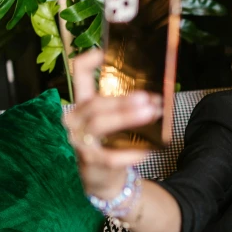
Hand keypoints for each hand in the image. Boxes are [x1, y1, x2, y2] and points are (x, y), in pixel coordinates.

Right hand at [63, 50, 162, 198]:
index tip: (103, 52)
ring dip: (127, 117)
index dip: (87, 62)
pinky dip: (131, 153)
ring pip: (99, 125)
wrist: (102, 179)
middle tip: (149, 99)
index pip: (78, 76)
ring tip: (151, 112)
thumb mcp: (115, 121)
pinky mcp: (89, 162)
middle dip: (123, 101)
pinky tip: (148, 150)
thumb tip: (156, 95)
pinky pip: (110, 157)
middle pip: (95, 104)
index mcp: (82, 104)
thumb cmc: (111, 143)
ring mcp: (79, 142)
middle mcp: (74, 121)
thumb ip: (127, 106)